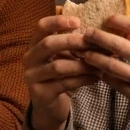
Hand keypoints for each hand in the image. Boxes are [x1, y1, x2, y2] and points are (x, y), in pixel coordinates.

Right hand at [23, 15, 97, 129]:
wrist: (49, 108)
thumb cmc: (59, 77)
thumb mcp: (62, 58)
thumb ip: (73, 46)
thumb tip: (100, 33)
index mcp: (34, 46)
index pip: (41, 27)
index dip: (57, 21)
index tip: (78, 21)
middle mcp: (29, 60)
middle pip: (48, 44)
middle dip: (71, 41)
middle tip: (91, 42)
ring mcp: (32, 77)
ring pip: (58, 66)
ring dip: (82, 64)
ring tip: (100, 63)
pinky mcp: (41, 94)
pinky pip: (65, 84)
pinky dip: (83, 79)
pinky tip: (96, 78)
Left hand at [78, 15, 129, 129]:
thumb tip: (128, 33)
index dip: (118, 20)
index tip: (107, 19)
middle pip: (118, 45)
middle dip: (98, 37)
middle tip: (87, 34)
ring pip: (112, 66)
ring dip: (95, 58)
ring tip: (85, 53)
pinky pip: (115, 83)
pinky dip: (104, 76)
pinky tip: (98, 72)